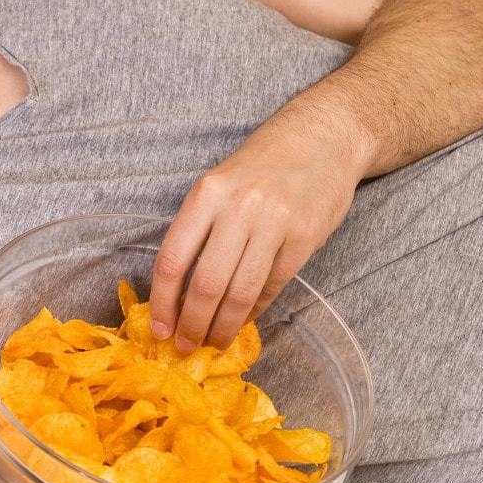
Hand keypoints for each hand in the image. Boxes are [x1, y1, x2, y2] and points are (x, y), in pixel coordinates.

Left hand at [149, 114, 362, 352]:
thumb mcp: (219, 185)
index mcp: (206, 194)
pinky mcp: (306, 237)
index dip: (162, 302)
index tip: (159, 329)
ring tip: (215, 342)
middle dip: (193, 324)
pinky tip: (244, 320)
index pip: (173, 260)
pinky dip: (255, 310)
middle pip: (206, 284)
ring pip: (241, 292)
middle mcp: (238, 208)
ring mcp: (275, 223)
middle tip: (188, 346)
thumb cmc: (263, 164)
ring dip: (224, 326)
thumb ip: (200, 229)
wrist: (323, 136)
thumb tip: (179, 292)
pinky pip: (273, 286)